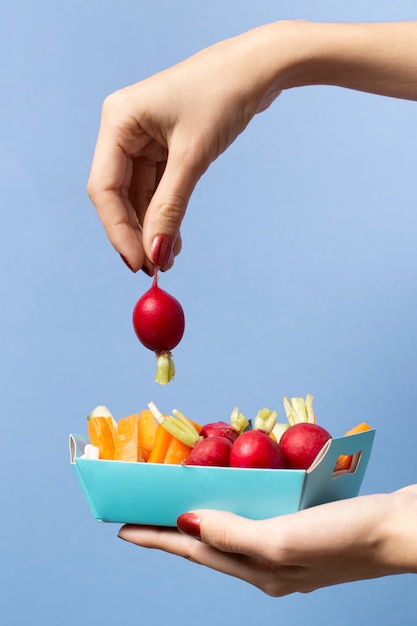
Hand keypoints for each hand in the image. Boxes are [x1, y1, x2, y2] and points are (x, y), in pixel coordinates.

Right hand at [87, 26, 282, 273]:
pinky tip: (175, 239)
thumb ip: (170, 207)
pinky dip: (165, 213)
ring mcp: (142, 138)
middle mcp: (124, 129)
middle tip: (154, 268)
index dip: (118, 231)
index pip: (104, 187)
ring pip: (138, 196)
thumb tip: (156, 255)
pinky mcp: (162, 146)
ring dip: (152, 227)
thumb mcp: (193, 156)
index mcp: (118, 120)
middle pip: (118, 195)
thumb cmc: (224, 96)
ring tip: (169, 259)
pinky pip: (156, 188)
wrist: (260, 68)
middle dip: (136, 232)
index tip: (138, 264)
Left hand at [118, 486, 416, 595]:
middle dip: (173, 526)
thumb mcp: (283, 539)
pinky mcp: (301, 528)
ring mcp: (285, 547)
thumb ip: (233, 533)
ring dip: (205, 510)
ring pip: (232, 527)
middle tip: (144, 510)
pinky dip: (238, 500)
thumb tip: (188, 521)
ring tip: (180, 497)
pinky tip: (235, 488)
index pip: (195, 550)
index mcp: (260, 572)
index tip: (122, 526)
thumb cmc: (346, 537)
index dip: (157, 537)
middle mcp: (267, 564)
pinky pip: (256, 514)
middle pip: (209, 541)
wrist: (400, 530)